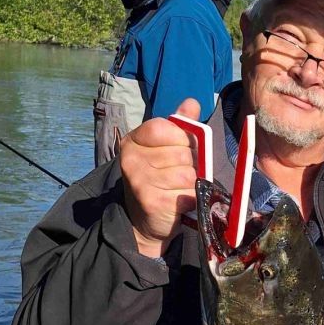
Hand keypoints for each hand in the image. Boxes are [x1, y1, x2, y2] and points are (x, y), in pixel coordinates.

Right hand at [120, 98, 200, 256]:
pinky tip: (178, 203)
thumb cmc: (160, 180)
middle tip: (177, 176)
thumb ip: (181, 127)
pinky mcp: (152, 201)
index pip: (168, 128)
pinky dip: (191, 199)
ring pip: (189, 175)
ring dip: (191, 185)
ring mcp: (140, 180)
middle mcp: (132, 158)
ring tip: (177, 190)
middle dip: (190, 166)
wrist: (146, 222)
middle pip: (183, 153)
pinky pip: (188, 193)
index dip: (184, 140)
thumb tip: (192, 102)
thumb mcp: (167, 149)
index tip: (179, 152)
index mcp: (133, 140)